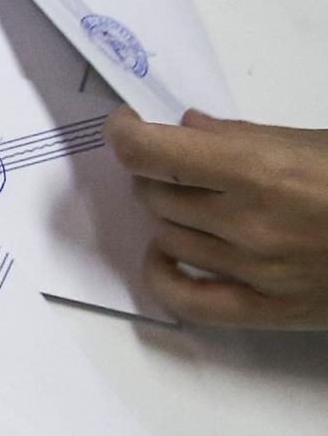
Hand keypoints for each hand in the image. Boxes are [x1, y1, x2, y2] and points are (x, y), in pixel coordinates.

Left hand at [112, 108, 327, 325]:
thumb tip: (187, 125)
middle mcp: (248, 224)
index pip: (149, 153)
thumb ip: (242, 135)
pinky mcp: (269, 310)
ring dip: (167, 214)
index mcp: (258, 172)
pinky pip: (188, 300)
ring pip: (167, 236)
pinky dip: (163, 274)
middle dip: (156, 171)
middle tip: (177, 162)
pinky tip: (167, 253)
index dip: (125, 134)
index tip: (127, 125)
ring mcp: (256, 272)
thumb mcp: (313, 141)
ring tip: (191, 199)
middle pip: (156, 193)